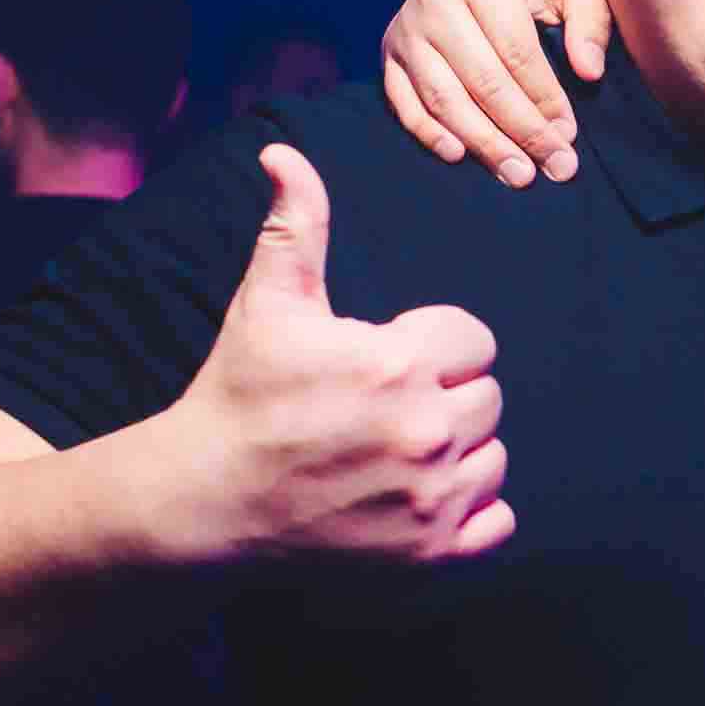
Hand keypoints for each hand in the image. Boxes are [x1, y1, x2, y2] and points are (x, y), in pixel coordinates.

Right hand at [170, 144, 513, 564]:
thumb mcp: (268, 302)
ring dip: (460, 451)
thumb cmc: (240, 393)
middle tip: (386, 407)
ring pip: (495, 456)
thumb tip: (284, 154)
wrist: (206, 499)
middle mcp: (426, 431)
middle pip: (488, 397)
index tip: (387, 359)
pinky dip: (471, 509)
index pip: (474, 340)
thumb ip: (296, 224)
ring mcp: (431, 498)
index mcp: (399, 364)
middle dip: (446, 394)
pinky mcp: (430, 551)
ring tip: (398, 449)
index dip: (432, 345)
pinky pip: (498, 520)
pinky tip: (421, 494)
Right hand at [381, 0, 610, 186]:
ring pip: (443, 97)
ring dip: (482, 142)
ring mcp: (407, 29)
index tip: (569, 133)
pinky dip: (428, 133)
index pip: (516, 50)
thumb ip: (591, 20)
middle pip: (481, 79)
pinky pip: (403, 102)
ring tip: (518, 174)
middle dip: (521, 130)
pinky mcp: (389, 55)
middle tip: (554, 166)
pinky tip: (459, 156)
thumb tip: (588, 71)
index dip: (544, 97)